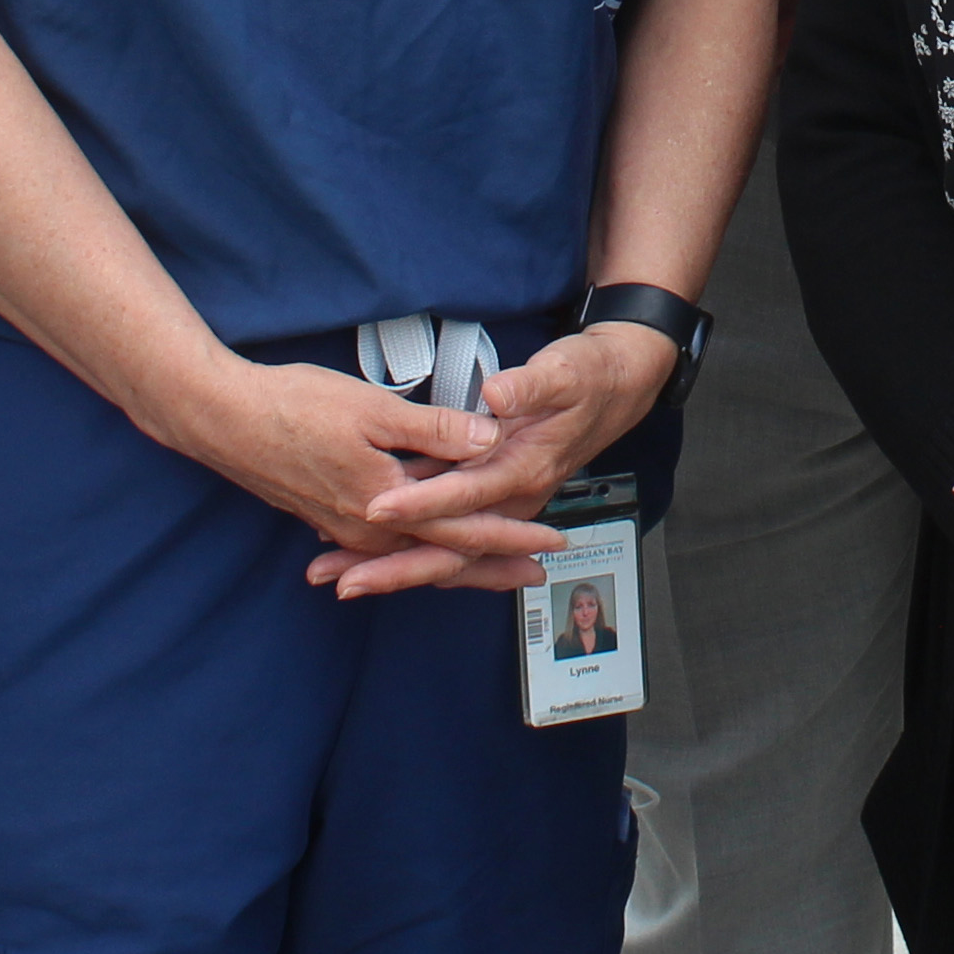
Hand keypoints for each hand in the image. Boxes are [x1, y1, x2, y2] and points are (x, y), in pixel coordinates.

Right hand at [141, 353, 515, 571]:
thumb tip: (489, 439)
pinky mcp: (327, 513)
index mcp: (387, 508)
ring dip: (456, 561)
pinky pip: (385, 545)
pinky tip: (421, 547)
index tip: (549, 543)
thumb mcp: (373, 410)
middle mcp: (368, 530)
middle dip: (493, 565)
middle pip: (443, 558)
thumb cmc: (294, 408)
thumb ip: (433, 429)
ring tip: (493, 566)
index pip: (464, 532)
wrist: (222, 420)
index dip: (510, 535)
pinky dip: (414, 551)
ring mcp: (345, 526)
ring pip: (414, 553)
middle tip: (535, 574)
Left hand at [323, 322, 680, 596]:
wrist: (620, 385)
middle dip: (393, 567)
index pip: (465, 495)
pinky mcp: (489, 496)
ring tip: (333, 576)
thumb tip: (497, 396)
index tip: (376, 507)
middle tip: (340, 582)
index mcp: (525, 469)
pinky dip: (406, 547)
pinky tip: (364, 549)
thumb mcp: (566, 371)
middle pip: (449, 547)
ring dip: (390, 565)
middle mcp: (512, 497)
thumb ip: (530, 386)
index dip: (421, 502)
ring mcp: (500, 503)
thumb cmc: (590, 375)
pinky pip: (445, 534)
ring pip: (441, 549)